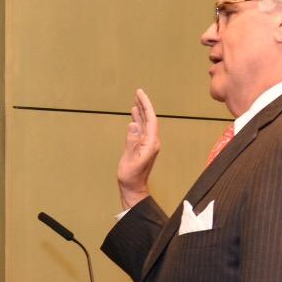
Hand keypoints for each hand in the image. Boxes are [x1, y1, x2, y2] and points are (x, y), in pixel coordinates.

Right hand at [117, 88, 159, 209]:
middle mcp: (152, 142)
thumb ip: (132, 142)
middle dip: (144, 105)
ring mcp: (148, 144)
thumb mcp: (129, 159)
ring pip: (146, 123)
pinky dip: (138, 120)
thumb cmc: (131, 176)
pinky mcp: (143, 146)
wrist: (133, 188)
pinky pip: (142, 130)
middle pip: (150, 119)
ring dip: (141, 111)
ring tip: (136, 100)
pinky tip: (134, 115)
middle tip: (138, 92)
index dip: (146, 105)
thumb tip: (133, 124)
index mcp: (151, 143)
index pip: (151, 119)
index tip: (139, 94)